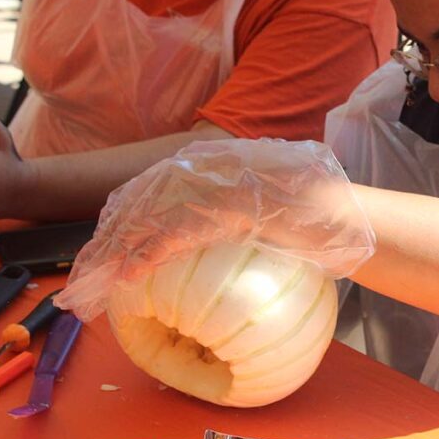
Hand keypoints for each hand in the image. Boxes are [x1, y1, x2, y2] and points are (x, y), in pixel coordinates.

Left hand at [56, 138, 374, 320]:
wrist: (351, 218)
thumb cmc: (312, 220)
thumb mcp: (259, 208)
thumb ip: (224, 211)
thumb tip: (187, 234)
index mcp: (218, 161)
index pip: (156, 184)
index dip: (124, 215)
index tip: (102, 244)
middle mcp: (217, 163)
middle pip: (146, 195)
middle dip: (110, 234)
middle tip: (87, 270)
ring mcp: (228, 182)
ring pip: (156, 212)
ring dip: (121, 247)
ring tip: (97, 277)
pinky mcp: (237, 206)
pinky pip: (183, 229)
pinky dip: (153, 251)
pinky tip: (132, 271)